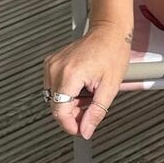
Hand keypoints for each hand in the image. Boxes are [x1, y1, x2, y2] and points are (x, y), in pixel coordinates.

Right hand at [42, 20, 132, 139]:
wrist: (109, 32)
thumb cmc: (113, 52)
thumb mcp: (110, 87)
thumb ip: (96, 112)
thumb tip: (86, 130)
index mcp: (70, 74)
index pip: (59, 111)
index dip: (70, 125)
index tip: (81, 129)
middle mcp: (56, 68)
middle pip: (56, 106)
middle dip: (73, 113)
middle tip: (91, 107)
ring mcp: (51, 64)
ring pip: (54, 98)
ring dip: (70, 103)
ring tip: (88, 92)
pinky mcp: (51, 63)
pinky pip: (54, 87)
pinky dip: (67, 92)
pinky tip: (81, 86)